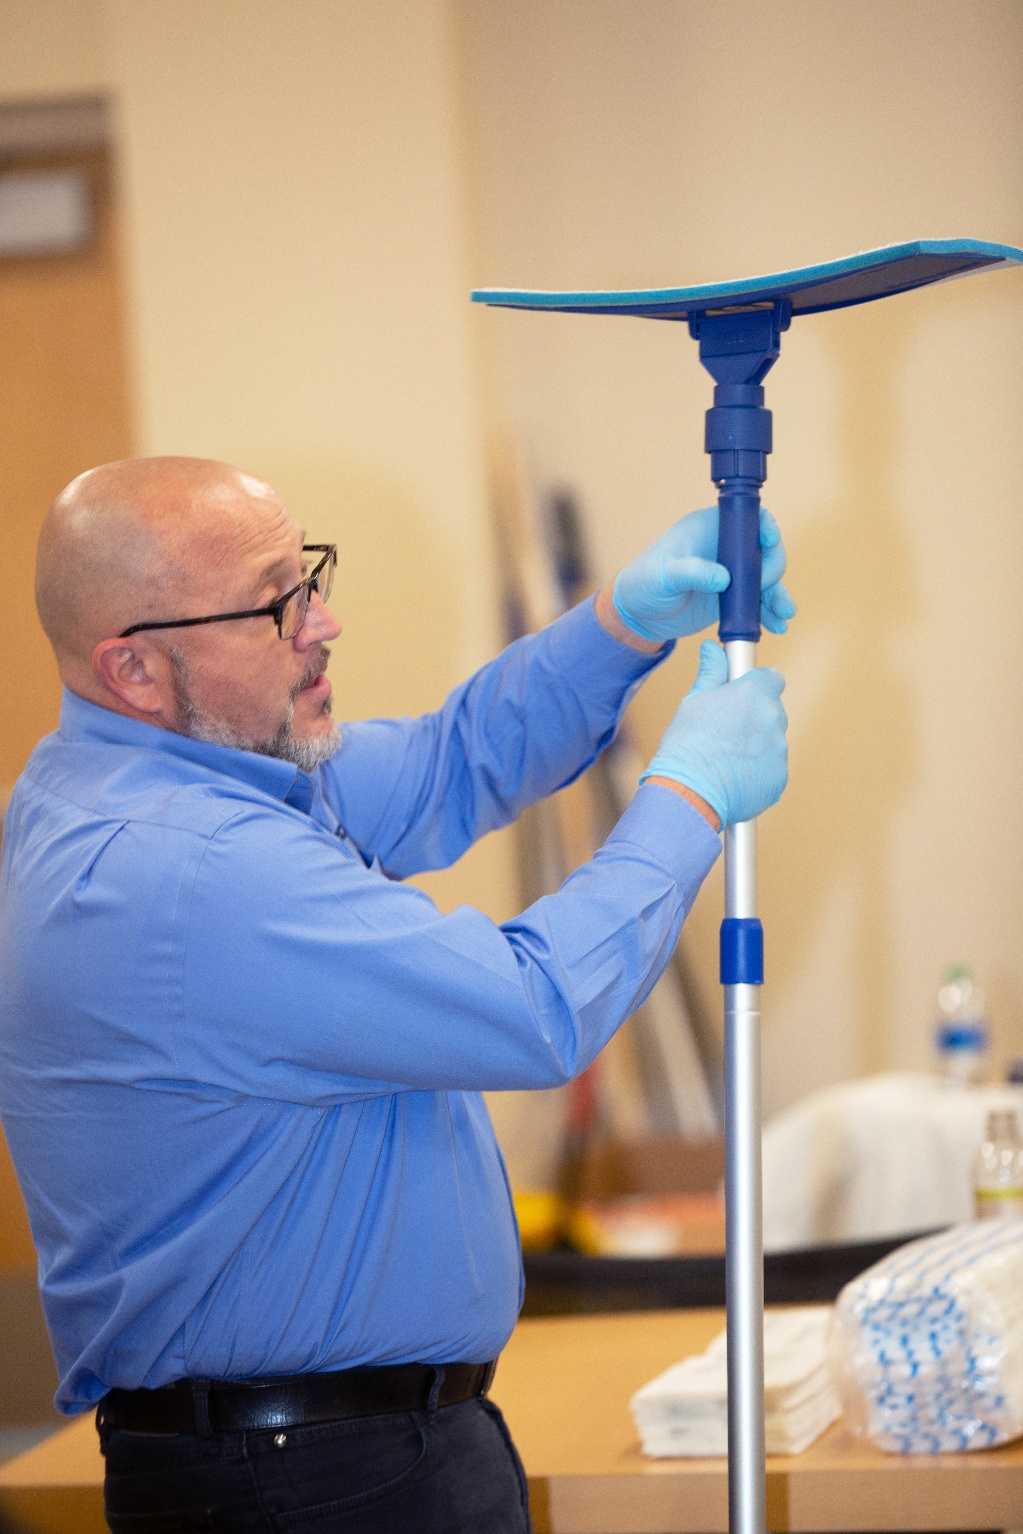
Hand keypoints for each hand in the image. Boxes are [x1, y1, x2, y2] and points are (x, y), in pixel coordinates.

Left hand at [612, 505, 795, 641]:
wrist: (639, 617)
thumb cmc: (643, 585)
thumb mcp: (663, 576)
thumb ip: (690, 572)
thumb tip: (723, 577)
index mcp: (709, 529)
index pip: (746, 517)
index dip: (763, 525)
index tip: (768, 540)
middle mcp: (724, 548)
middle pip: (763, 549)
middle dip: (773, 568)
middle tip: (767, 588)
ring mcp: (731, 573)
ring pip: (765, 578)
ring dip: (777, 595)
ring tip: (783, 613)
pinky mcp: (732, 597)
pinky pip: (758, 602)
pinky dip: (768, 612)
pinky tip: (777, 626)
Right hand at [642, 641, 787, 827]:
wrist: (690, 792)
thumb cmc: (686, 745)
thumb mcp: (693, 701)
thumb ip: (711, 672)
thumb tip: (712, 648)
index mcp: (753, 693)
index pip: (772, 677)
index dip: (756, 685)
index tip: (740, 695)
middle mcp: (772, 718)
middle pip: (771, 710)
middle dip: (754, 717)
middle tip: (724, 732)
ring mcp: (779, 750)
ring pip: (772, 740)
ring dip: (755, 745)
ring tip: (724, 758)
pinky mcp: (780, 777)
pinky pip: (771, 768)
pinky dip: (757, 772)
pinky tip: (732, 777)